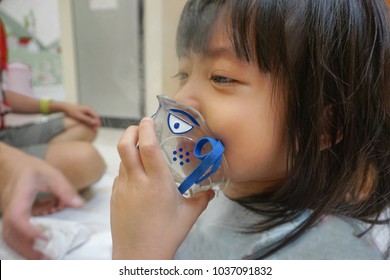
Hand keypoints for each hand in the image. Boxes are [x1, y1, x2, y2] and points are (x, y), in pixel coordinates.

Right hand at [0, 143, 84, 258]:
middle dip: (28, 249)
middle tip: (48, 258)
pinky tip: (43, 242)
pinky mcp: (12, 218)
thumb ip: (64, 189)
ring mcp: (9, 215)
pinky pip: (16, 234)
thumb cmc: (30, 168)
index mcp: (19, 198)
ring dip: (27, 249)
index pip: (17, 218)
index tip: (44, 237)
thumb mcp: (51, 174)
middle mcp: (10, 209)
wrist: (9, 165)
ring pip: (11, 238)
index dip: (28, 231)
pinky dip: (28, 242)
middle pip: (11, 235)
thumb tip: (80, 204)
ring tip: (46, 257)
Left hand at [59, 102, 100, 128]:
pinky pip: (90, 116)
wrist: (66, 107)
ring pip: (93, 116)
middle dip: (96, 122)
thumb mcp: (80, 116)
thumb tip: (94, 122)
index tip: (97, 127)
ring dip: (93, 122)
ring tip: (93, 127)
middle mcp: (89, 109)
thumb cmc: (72, 111)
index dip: (97, 122)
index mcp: (88, 109)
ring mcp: (87, 110)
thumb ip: (87, 119)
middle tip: (95, 128)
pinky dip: (90, 120)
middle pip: (95, 116)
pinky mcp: (85, 112)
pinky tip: (89, 124)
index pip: (96, 116)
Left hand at [110, 117, 213, 258]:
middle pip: (124, 145)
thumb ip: (202, 198)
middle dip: (130, 130)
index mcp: (157, 182)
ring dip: (129, 148)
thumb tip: (211, 190)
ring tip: (140, 150)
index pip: (147, 146)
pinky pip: (120, 174)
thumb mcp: (189, 215)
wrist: (138, 256)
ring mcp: (122, 188)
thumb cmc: (166, 235)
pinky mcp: (115, 197)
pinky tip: (138, 176)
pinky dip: (127, 167)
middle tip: (140, 127)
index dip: (146, 128)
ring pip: (121, 159)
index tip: (149, 120)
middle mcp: (137, 181)